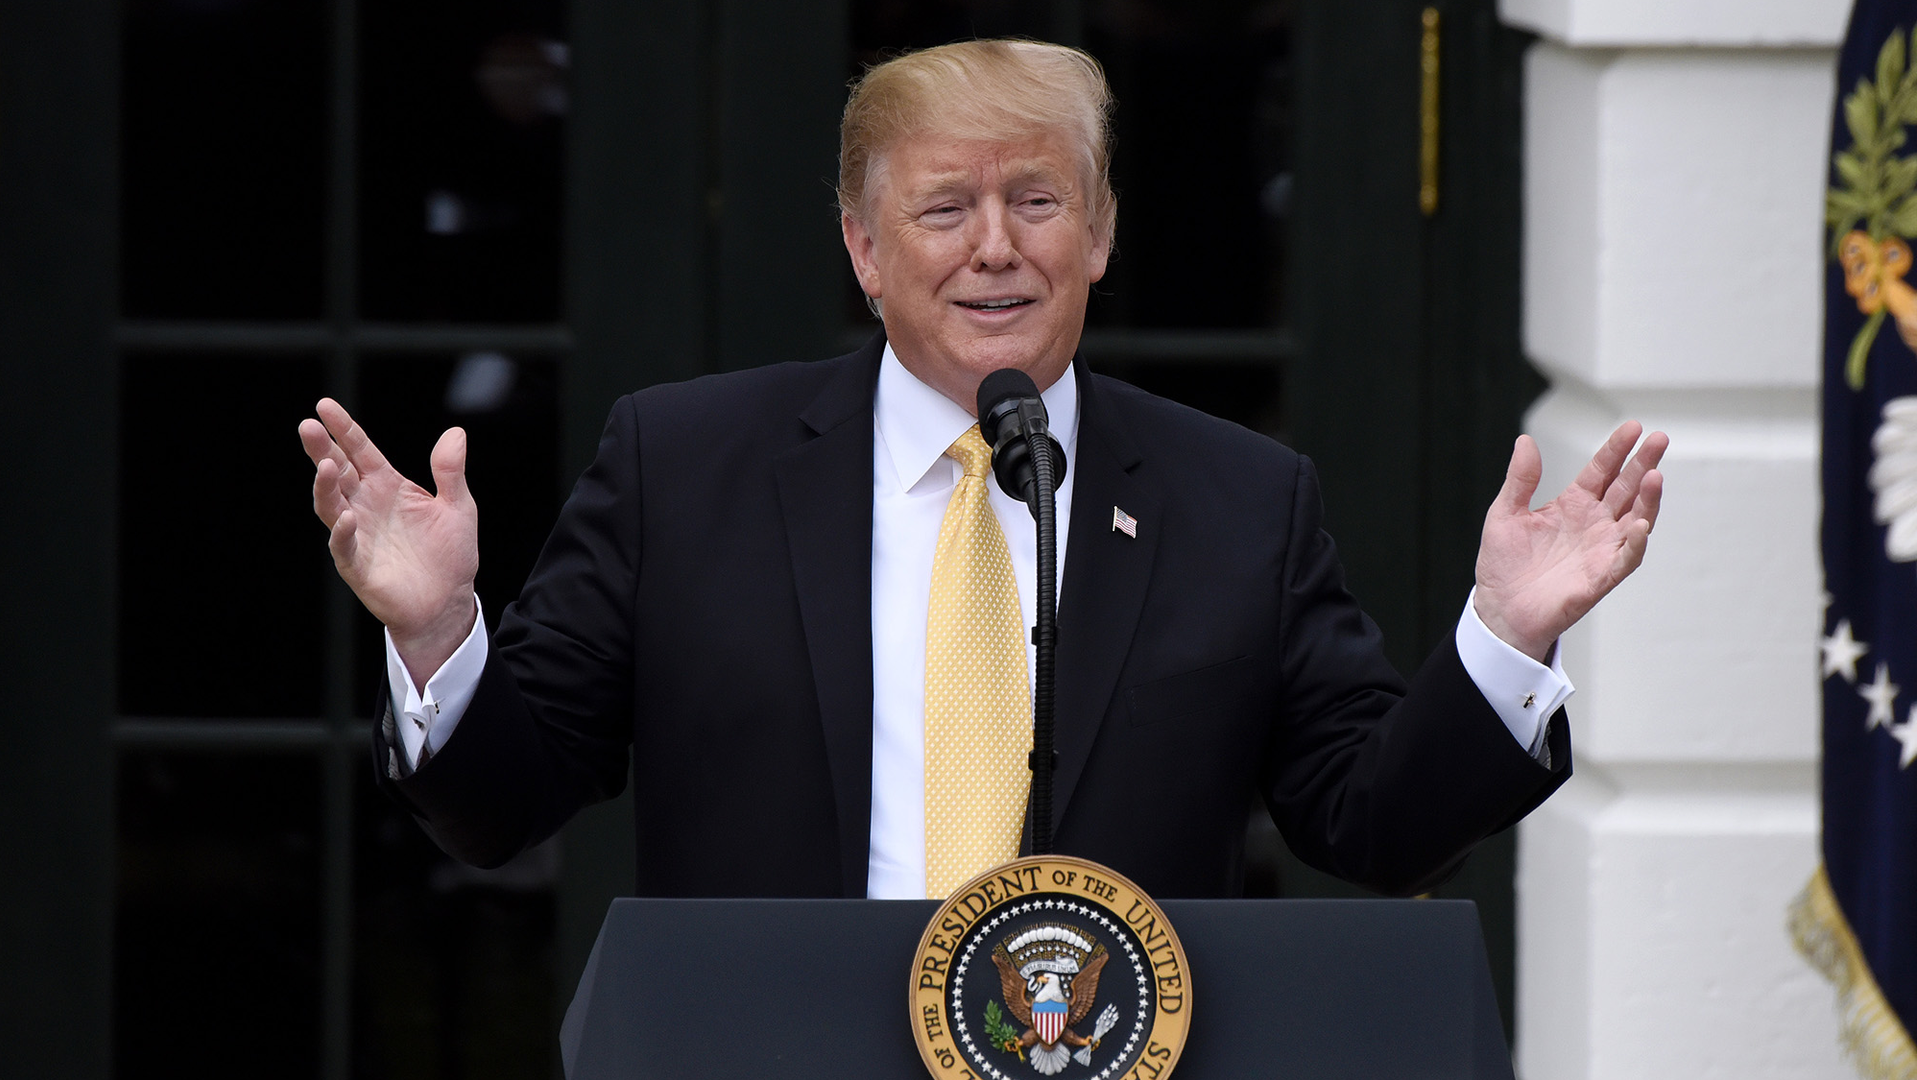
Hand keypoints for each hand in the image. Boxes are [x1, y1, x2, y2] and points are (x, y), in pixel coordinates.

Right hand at [299, 398, 479, 685]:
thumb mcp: (458, 507)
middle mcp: (366, 505)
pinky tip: (347, 517)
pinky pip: (344, 545)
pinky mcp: (357, 564)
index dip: (344, 429)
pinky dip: (343, 531)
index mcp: (387, 486)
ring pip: (332, 504)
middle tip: (308, 426)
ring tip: (326, 466)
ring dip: (326, 486)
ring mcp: (358, 534)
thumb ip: (450, 472)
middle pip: (337, 471)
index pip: (360, 451)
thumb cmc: (450, 554)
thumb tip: (455, 432)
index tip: (325, 405)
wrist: (448, 602)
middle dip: (322, 449)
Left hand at [1473, 422, 1666, 661]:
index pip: (1601, 470)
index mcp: (1572, 504)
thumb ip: (1520, 479)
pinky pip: (1626, 558)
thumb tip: (1525, 441)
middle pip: (1626, 488)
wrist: (1500, 610)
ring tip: (1655, 475)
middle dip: (1643, 464)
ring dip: (1648, 499)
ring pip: (1635, 519)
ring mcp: (1601, 549)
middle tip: (1660, 439)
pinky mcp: (1601, 577)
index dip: (1616, 449)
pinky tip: (1641, 525)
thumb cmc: (1504, 564)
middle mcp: (1594, 523)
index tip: (1633, 427)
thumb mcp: (1505, 513)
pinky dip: (1636, 543)